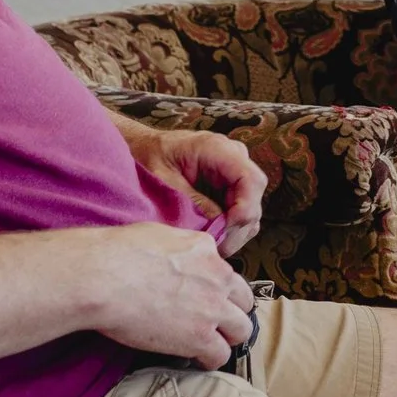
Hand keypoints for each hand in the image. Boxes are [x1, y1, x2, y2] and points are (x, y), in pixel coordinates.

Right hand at [77, 223, 256, 367]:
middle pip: (243, 301)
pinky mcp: (200, 337)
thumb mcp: (158, 235)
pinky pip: (220, 355)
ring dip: (227, 337)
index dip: (216, 288)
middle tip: (215, 323)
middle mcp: (218, 276)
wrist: (105, 277)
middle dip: (231, 312)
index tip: (205, 298)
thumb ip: (177, 248)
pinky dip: (210, 360)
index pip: (225, 272)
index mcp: (206, 249)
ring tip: (210, 344)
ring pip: (241, 330)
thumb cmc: (118, 253)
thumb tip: (172, 256)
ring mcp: (212, 308)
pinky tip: (197, 360)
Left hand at [127, 127, 265, 256]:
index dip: (245, 210)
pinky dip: (232, 227)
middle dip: (238, 227)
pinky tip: (213, 237)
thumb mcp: (163, 179)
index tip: (224, 232)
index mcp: (217, 149)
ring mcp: (234, 170)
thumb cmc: (148, 157)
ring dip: (236, 230)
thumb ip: (191, 201)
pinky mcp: (230, 183)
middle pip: (254, 197)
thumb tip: (217, 227)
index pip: (251, 180)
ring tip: (213, 246)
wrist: (142, 147)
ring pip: (251, 206)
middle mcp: (233, 157)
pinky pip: (241, 209)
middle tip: (215, 249)